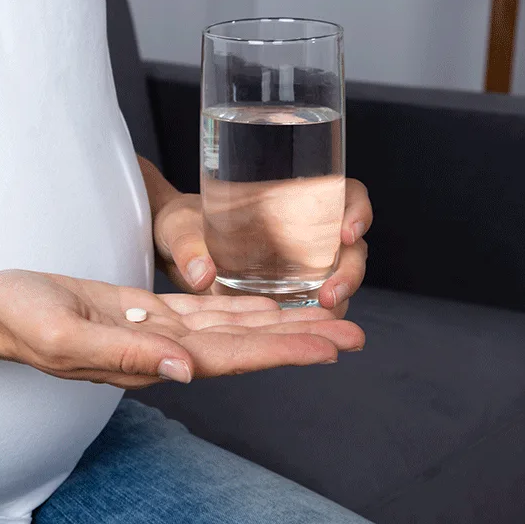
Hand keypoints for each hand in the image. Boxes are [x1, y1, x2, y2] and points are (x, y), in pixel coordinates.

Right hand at [0, 270, 363, 388]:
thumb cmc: (18, 321)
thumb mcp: (62, 335)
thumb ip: (123, 354)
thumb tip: (185, 369)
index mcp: (147, 361)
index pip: (227, 357)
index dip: (280, 352)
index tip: (328, 348)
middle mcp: (161, 352)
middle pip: (244, 346)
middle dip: (298, 340)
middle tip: (356, 334)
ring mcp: (155, 334)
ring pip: (231, 328)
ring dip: (280, 324)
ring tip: (329, 319)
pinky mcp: (145, 313)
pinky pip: (205, 310)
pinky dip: (242, 308)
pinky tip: (272, 305)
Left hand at [152, 179, 371, 315]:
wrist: (168, 252)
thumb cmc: (179, 225)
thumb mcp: (177, 228)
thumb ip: (186, 245)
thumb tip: (200, 273)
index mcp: (290, 197)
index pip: (344, 193)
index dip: (356, 208)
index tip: (347, 230)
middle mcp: (305, 230)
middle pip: (350, 244)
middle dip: (350, 269)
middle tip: (329, 292)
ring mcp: (301, 263)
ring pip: (339, 277)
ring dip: (339, 296)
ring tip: (322, 313)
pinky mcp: (287, 293)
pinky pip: (314, 304)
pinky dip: (317, 317)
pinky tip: (308, 330)